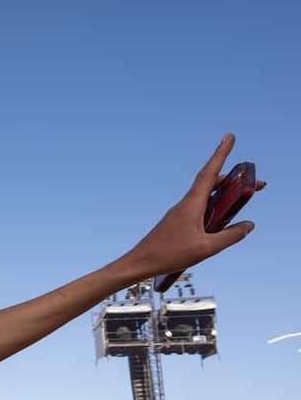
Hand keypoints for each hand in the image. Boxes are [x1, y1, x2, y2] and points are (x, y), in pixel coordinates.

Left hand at [122, 134, 258, 278]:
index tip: (229, 136)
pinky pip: (201, 208)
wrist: (139, 263)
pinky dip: (215, 208)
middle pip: (213, 183)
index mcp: (192, 204)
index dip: (221, 153)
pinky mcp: (178, 221)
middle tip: (259, 184)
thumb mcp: (206, 248)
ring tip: (245, 203)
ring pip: (208, 196)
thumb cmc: (169, 255)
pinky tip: (222, 220)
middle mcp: (186, 204)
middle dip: (236, 180)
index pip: (210, 173)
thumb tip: (249, 225)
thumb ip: (230, 236)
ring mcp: (181, 212)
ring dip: (227, 195)